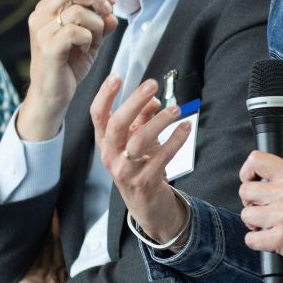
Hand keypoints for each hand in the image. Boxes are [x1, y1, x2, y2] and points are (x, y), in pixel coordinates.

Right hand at [18, 0, 117, 140]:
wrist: (53, 95)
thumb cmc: (70, 66)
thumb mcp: (91, 40)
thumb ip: (101, 25)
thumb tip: (112, 14)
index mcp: (46, 10)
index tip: (112, 2)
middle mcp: (40, 16)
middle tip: (109, 13)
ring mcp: (41, 31)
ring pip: (78, 12)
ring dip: (95, 26)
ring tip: (94, 41)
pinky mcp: (47, 47)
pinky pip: (76, 32)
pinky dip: (88, 39)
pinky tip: (86, 50)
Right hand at [92, 76, 194, 243]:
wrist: (147, 206)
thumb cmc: (141, 166)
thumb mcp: (138, 139)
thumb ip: (144, 117)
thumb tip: (154, 99)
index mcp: (105, 142)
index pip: (97, 115)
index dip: (104, 95)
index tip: (116, 76)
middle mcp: (111, 156)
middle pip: (117, 124)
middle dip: (134, 101)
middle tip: (152, 83)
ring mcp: (126, 171)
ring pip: (139, 141)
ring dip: (159, 121)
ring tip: (176, 109)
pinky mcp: (144, 183)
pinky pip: (161, 158)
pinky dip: (175, 140)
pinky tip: (185, 128)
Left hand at [234, 151, 282, 276]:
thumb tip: (258, 184)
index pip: (256, 160)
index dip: (247, 173)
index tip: (252, 183)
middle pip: (245, 190)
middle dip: (250, 203)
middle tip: (264, 211)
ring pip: (246, 216)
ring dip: (254, 225)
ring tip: (270, 226)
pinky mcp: (282, 239)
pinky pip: (251, 239)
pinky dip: (258, 243)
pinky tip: (272, 240)